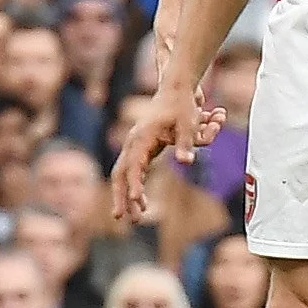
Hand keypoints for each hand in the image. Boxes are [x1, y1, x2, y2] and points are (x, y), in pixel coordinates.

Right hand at [109, 91, 222, 221]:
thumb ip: (186, 143)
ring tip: (132, 217)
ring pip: (123, 175)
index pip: (134, 166)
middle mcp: (133, 143)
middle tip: (121, 218)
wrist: (174, 89)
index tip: (136, 202)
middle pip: (120, 174)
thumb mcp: (187, 124)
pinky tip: (141, 202)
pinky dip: (134, 187)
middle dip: (120, 196)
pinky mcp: (140, 149)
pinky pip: (132, 172)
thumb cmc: (181, 107)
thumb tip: (186, 162)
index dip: (135, 184)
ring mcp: (134, 146)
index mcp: (142, 138)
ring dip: (124, 195)